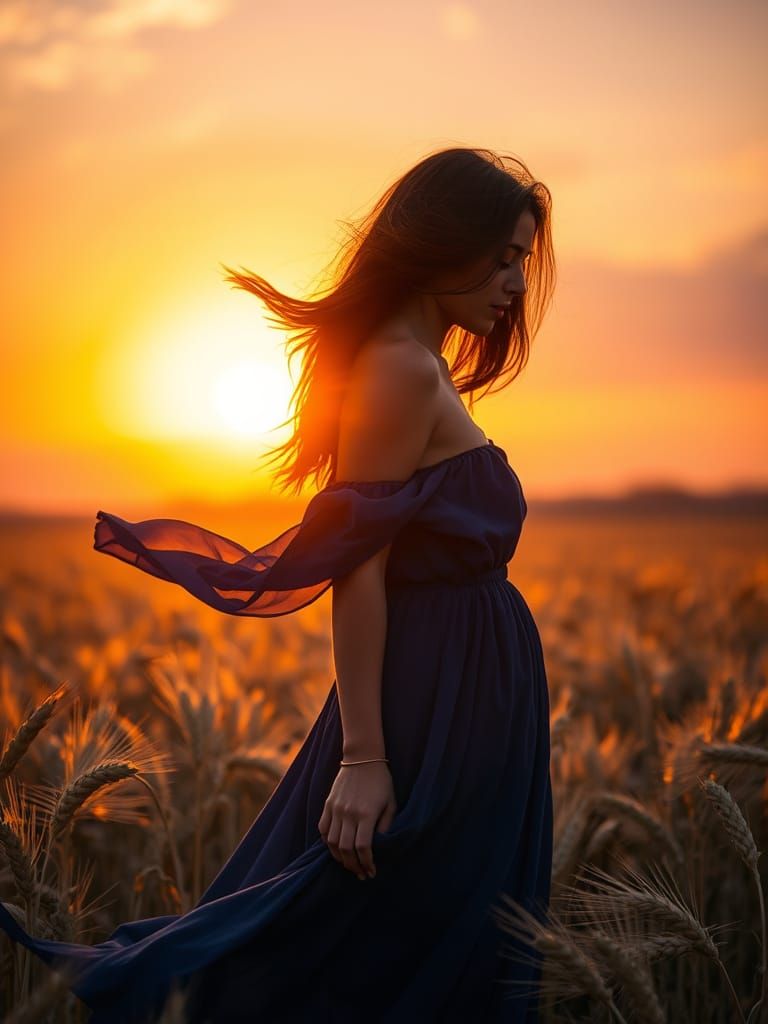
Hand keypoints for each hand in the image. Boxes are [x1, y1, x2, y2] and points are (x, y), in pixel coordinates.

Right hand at [318, 761, 396, 879]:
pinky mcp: (328, 804)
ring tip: (348, 864)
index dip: (366, 863)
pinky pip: (322, 828)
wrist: (363, 758)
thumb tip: (381, 846)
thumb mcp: (391, 803)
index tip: (371, 872)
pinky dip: (326, 842)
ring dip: (339, 858)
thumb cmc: (381, 781)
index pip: (363, 847)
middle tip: (360, 874)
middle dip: (353, 866)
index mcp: (367, 813)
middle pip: (346, 849)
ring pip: (331, 842)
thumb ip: (386, 825)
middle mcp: (349, 813)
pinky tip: (335, 849)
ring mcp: (336, 808)